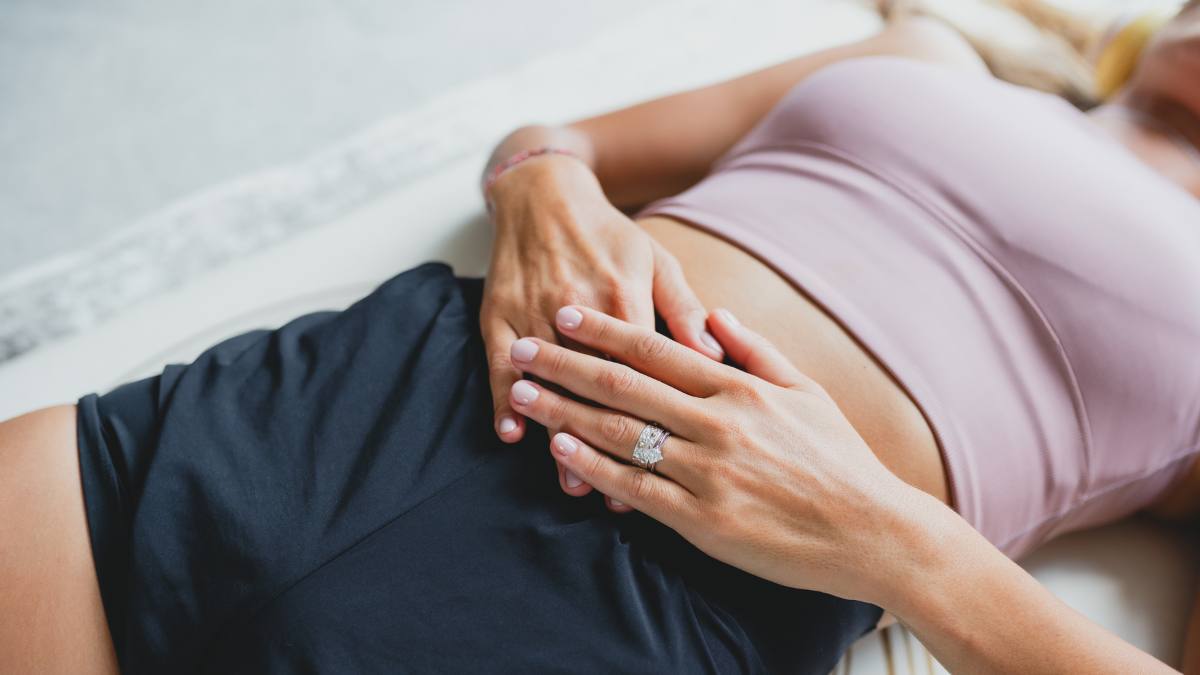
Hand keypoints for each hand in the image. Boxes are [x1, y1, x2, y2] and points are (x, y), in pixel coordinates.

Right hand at [482, 155, 723, 496]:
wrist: (545, 195)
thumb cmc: (611, 235)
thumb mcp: (656, 263)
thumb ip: (683, 311)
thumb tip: (714, 355)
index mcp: (627, 301)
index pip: (644, 372)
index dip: (653, 421)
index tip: (667, 467)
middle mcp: (580, 310)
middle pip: (595, 389)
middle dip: (607, 444)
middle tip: (618, 496)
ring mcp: (535, 313)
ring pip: (549, 384)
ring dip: (559, 434)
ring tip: (573, 482)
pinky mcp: (500, 313)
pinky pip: (497, 362)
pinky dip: (502, 399)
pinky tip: (510, 434)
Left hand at [505, 304, 925, 602]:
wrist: (872, 531)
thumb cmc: (840, 460)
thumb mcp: (805, 391)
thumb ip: (756, 350)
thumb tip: (714, 315)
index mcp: (739, 388)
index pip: (656, 348)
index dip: (604, 329)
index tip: (566, 314)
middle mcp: (717, 422)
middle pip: (624, 384)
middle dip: (565, 362)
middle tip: (521, 345)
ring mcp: (707, 471)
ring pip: (620, 432)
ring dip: (564, 408)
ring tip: (522, 392)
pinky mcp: (703, 519)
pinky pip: (636, 487)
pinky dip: (596, 466)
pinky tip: (563, 448)